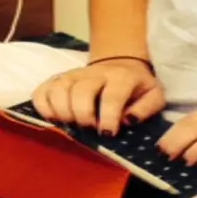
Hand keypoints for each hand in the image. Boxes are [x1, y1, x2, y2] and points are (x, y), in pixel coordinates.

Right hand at [33, 58, 165, 133]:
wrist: (120, 64)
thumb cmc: (136, 87)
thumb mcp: (153, 95)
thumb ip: (147, 108)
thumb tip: (129, 120)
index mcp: (121, 77)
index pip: (111, 95)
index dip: (108, 116)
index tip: (107, 133)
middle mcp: (94, 73)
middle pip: (80, 91)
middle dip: (83, 115)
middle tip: (89, 130)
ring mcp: (72, 75)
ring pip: (59, 89)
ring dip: (62, 112)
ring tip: (71, 126)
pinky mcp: (57, 79)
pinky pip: (43, 91)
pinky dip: (43, 107)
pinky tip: (53, 119)